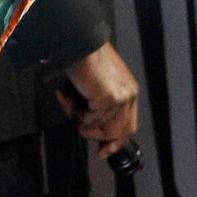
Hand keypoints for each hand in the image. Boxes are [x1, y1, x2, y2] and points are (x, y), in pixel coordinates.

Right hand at [59, 42, 141, 156]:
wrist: (80, 44)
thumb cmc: (84, 61)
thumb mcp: (97, 85)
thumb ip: (99, 104)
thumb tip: (90, 126)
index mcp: (129, 90)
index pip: (129, 126)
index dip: (116, 142)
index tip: (103, 152)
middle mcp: (129, 95)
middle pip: (118, 132)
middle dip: (98, 137)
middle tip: (82, 130)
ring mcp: (121, 98)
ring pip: (101, 129)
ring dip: (81, 120)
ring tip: (70, 102)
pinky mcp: (109, 100)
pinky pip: (89, 120)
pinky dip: (74, 111)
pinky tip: (68, 96)